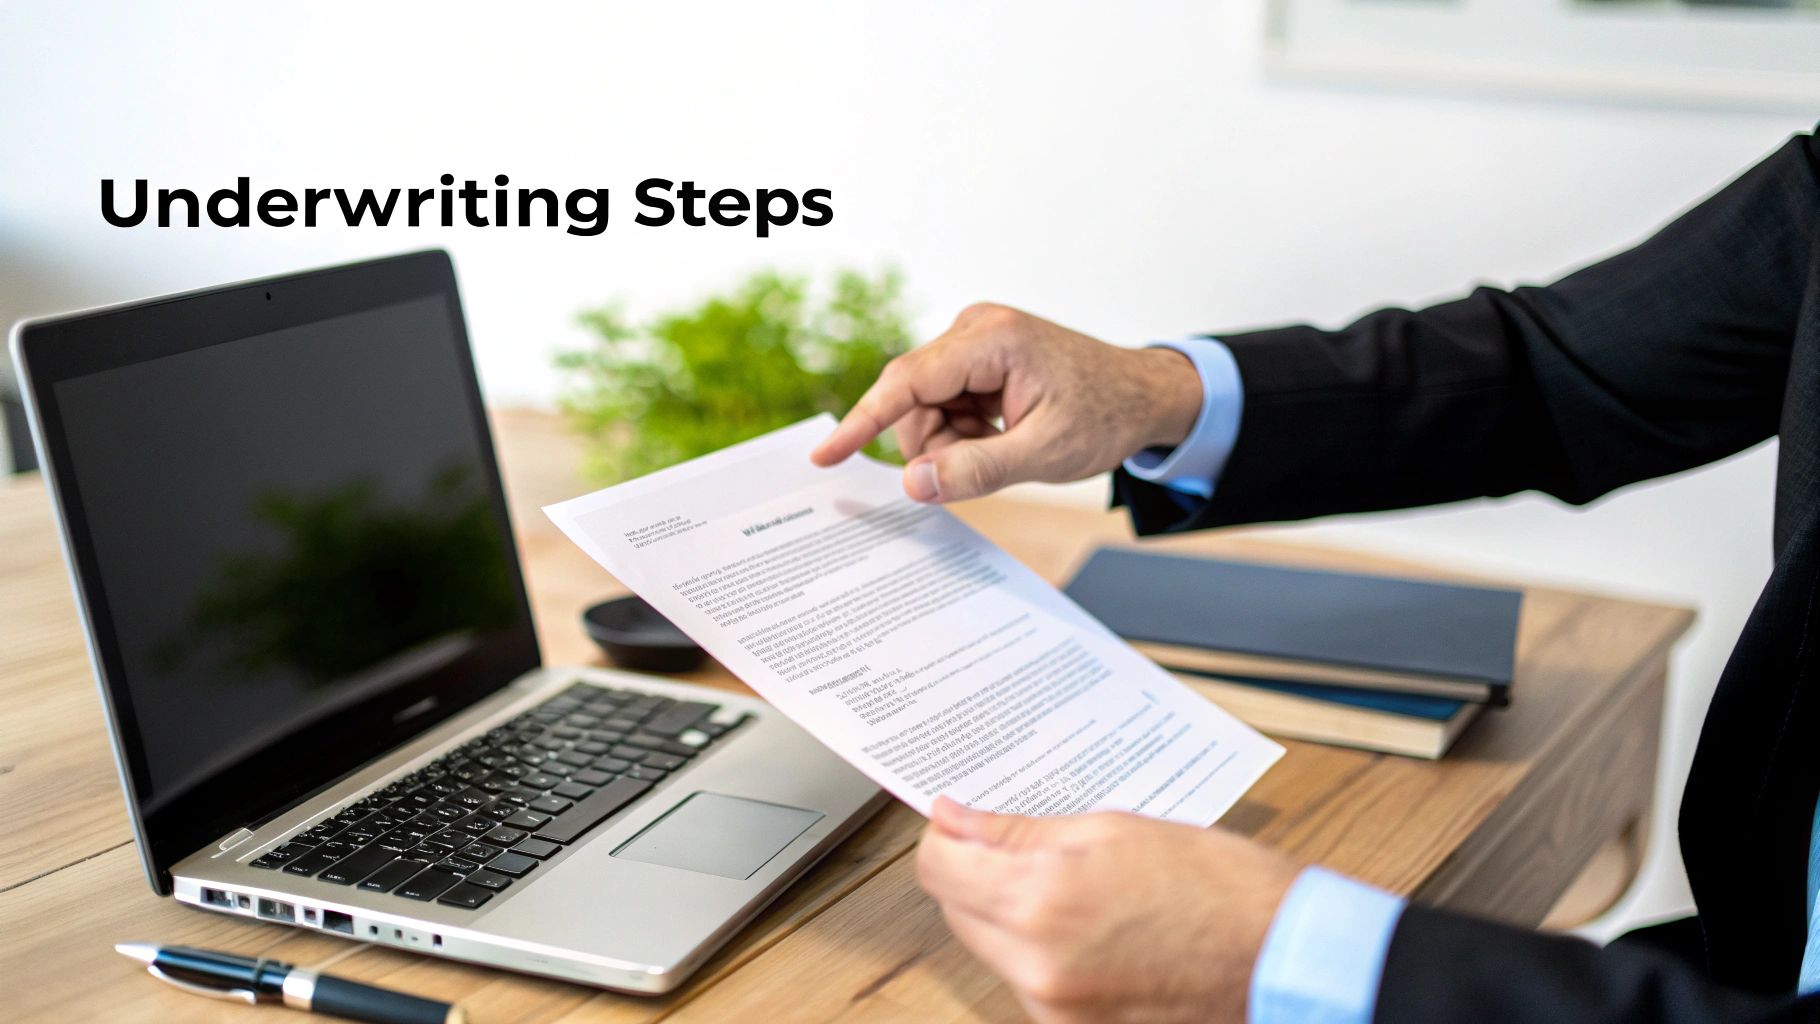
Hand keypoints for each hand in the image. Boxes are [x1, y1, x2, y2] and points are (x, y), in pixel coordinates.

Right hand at [810, 303, 1203, 501]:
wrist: (1143, 395)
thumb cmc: (1104, 416)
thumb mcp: (1043, 454)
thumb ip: (976, 471)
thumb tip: (914, 484)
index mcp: (992, 340)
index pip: (907, 382)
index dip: (863, 422)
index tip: (826, 455)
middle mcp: (977, 327)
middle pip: (914, 397)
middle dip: (934, 444)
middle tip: (976, 471)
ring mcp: (977, 339)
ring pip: (926, 405)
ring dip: (950, 441)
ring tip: (1000, 450)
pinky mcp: (979, 355)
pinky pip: (944, 401)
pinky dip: (962, 431)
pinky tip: (999, 436)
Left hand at [915, 797, 1298, 1023]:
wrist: (1285, 957)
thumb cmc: (1221, 887)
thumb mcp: (1116, 830)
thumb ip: (1022, 831)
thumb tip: (957, 820)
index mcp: (1042, 901)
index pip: (939, 868)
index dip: (944, 835)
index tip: (958, 818)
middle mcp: (1037, 965)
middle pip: (956, 910)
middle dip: (974, 871)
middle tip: (1014, 840)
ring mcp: (1055, 1007)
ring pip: (990, 947)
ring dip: (1006, 910)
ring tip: (1068, 879)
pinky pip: (1027, 979)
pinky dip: (1038, 947)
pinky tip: (1086, 919)